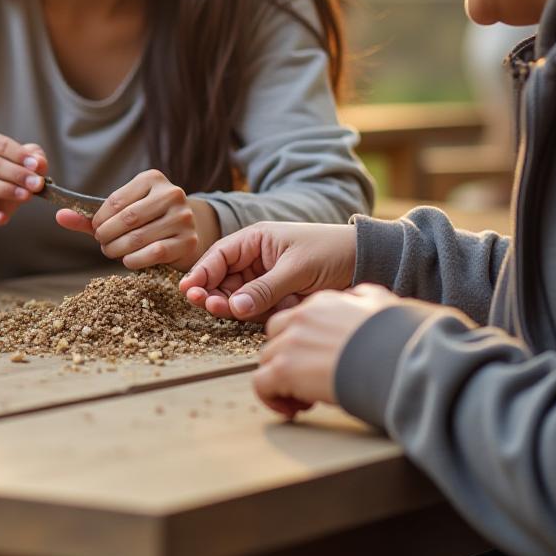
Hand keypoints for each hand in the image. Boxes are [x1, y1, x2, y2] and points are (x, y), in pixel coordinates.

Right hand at [0, 130, 47, 246]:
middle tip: (37, 184)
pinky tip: (2, 218)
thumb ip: (33, 161)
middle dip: (18, 174)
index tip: (37, 166)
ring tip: (26, 197)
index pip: (1, 144)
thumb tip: (40, 162)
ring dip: (7, 190)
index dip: (20, 155)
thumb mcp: (19, 169)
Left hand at [57, 169, 210, 269]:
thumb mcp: (120, 212)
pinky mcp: (187, 240)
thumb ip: (91, 215)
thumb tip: (60, 216)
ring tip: (112, 251)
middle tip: (102, 243)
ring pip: (138, 237)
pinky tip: (128, 260)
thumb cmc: (146, 219)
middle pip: (127, 219)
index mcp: (152, 179)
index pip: (116, 201)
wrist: (185, 230)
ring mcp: (183, 217)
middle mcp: (171, 193)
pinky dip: (134, 260)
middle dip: (107, 236)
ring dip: (117, 249)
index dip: (99, 220)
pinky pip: (154, 253)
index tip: (95, 230)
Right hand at [179, 221, 357, 320]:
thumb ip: (265, 288)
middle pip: (223, 279)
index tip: (188, 289)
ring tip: (225, 310)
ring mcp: (267, 280)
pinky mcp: (279, 298)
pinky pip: (258, 309)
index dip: (202, 272)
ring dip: (231, 305)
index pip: (220, 256)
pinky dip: (256, 315)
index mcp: (256, 240)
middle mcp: (257, 259)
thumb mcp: (296, 267)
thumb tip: (233, 307)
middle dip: (213, 291)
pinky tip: (260, 314)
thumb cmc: (330, 251)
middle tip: (206, 304)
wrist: (366, 262)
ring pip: (238, 297)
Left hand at [252, 284, 402, 416]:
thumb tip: (358, 297)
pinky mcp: (285, 368)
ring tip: (306, 400)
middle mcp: (302, 317)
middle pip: (277, 338)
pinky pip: (261, 384)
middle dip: (288, 360)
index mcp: (323, 303)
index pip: (297, 320)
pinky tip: (294, 409)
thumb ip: (364, 296)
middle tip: (310, 382)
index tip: (321, 362)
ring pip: (268, 361)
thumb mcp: (382, 302)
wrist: (400, 356)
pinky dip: (271, 398)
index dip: (304, 344)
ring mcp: (291, 342)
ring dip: (282, 381)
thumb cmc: (399, 335)